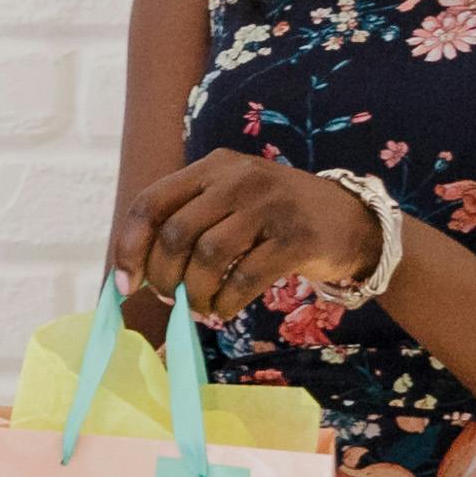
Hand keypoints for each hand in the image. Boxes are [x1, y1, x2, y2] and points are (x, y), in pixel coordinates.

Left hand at [121, 151, 382, 319]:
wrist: (350, 220)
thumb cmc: (275, 218)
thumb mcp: (230, 201)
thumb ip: (188, 222)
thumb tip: (138, 275)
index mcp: (212, 167)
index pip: (151, 202)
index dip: (130, 247)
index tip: (125, 284)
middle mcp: (238, 178)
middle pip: (176, 233)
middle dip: (164, 276)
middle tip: (170, 298)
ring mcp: (270, 205)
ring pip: (208, 257)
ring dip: (195, 294)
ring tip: (200, 307)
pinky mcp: (296, 237)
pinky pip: (244, 277)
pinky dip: (225, 303)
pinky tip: (223, 310)